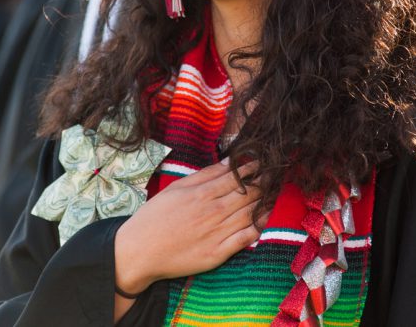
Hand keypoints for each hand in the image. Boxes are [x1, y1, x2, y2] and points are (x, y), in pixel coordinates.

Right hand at [114, 160, 262, 293]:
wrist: (140, 252)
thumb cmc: (155, 217)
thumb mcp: (176, 188)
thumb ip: (204, 175)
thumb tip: (228, 163)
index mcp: (202, 193)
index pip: (236, 177)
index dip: (253, 168)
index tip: (262, 163)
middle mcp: (213, 211)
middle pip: (248, 193)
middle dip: (264, 182)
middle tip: (275, 175)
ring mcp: (217, 233)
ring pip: (251, 213)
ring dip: (266, 201)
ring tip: (275, 192)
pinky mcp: (218, 253)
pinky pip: (246, 238)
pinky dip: (259, 226)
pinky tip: (266, 218)